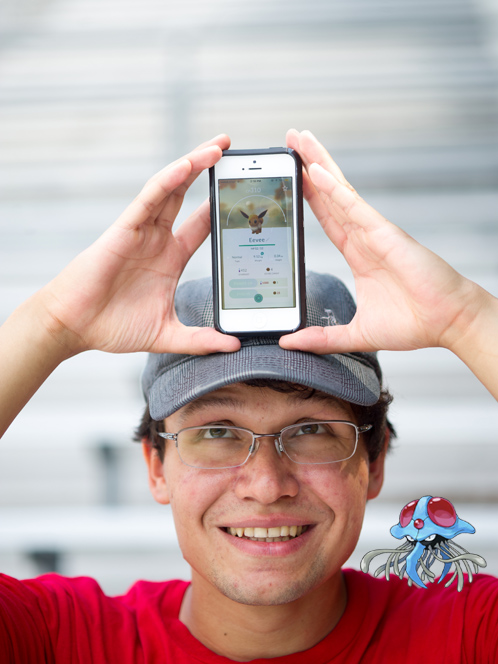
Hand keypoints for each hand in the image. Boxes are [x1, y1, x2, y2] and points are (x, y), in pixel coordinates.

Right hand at [37, 136, 240, 356]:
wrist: (75, 327)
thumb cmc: (114, 326)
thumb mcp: (168, 334)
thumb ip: (201, 339)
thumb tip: (235, 346)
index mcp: (171, 257)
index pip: (202, 224)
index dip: (221, 207)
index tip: (246, 192)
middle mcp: (158, 238)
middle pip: (189, 195)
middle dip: (210, 171)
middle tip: (234, 151)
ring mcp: (142, 231)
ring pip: (171, 188)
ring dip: (194, 164)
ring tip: (219, 146)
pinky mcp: (124, 229)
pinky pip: (148, 199)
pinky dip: (167, 181)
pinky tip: (187, 165)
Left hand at [281, 129, 484, 355]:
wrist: (449, 321)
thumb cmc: (413, 323)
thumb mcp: (355, 334)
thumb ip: (321, 338)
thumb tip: (288, 342)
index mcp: (358, 253)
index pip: (325, 218)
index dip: (306, 197)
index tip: (288, 180)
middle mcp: (364, 236)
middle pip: (328, 195)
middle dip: (308, 167)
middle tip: (288, 142)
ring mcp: (374, 231)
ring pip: (338, 191)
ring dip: (317, 163)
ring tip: (297, 139)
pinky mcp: (384, 233)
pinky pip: (353, 205)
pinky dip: (333, 187)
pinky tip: (315, 169)